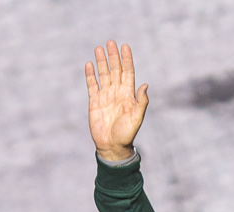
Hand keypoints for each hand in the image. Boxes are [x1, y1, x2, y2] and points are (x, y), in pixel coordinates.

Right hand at [86, 40, 149, 160]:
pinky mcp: (94, 103)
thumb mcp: (137, 118)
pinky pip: (92, 86)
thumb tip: (145, 85)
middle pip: (114, 70)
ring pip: (103, 75)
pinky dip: (90, 75)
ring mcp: (105, 96)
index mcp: (128, 94)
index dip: (126, 59)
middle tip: (110, 42)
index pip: (127, 72)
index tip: (125, 46)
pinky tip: (89, 65)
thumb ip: (141, 101)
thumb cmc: (126, 134)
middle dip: (113, 56)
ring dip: (101, 62)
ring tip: (98, 49)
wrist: (112, 146)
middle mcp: (117, 92)